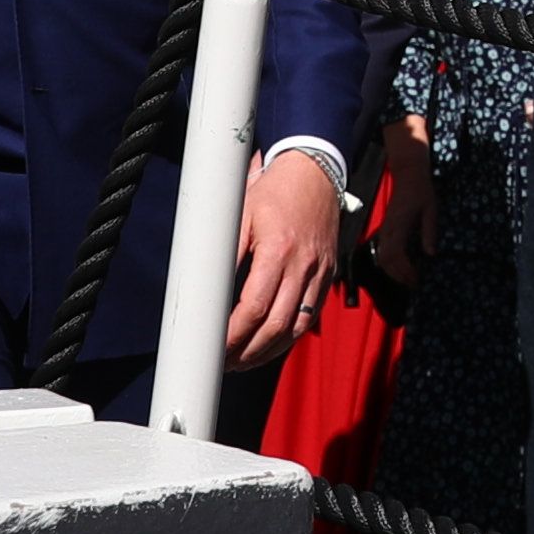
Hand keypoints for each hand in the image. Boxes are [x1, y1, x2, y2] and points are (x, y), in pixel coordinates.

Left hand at [226, 149, 344, 364]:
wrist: (315, 171)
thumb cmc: (275, 189)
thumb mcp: (242, 214)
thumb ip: (226, 251)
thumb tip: (206, 288)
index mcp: (278, 250)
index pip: (254, 307)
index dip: (233, 335)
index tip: (216, 348)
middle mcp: (302, 266)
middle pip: (276, 326)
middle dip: (248, 352)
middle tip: (225, 362)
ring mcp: (319, 273)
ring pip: (296, 327)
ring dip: (269, 351)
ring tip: (244, 361)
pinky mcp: (327, 275)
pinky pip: (310, 315)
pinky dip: (290, 336)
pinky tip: (272, 344)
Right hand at [367, 115, 433, 290]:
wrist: (408, 173)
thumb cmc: (422, 190)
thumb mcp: (431, 209)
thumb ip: (429, 231)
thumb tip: (431, 254)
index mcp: (399, 225)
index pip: (396, 254)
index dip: (404, 271)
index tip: (416, 279)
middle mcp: (388, 229)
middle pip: (386, 260)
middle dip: (398, 276)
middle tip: (414, 284)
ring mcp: (385, 229)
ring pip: (381, 257)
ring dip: (393, 271)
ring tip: (408, 278)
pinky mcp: (385, 228)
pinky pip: (382, 250)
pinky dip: (390, 263)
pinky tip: (402, 267)